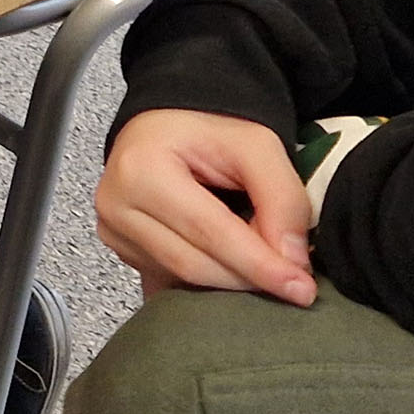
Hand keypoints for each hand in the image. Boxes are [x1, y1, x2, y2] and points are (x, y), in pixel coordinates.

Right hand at [94, 109, 318, 304]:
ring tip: (264, 267)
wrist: (170, 124)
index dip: (258, 264)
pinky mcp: (121, 250)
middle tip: (294, 283)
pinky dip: (209, 283)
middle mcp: (116, 205)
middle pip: (193, 264)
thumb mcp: (256, 145)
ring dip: (231, 282)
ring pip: (182, 280)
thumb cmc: (208, 128)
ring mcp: (113, 231)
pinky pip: (169, 281)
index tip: (301, 289)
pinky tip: (234, 272)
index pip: (208, 231)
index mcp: (142, 170)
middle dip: (248, 278)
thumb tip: (293, 261)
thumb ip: (282, 198)